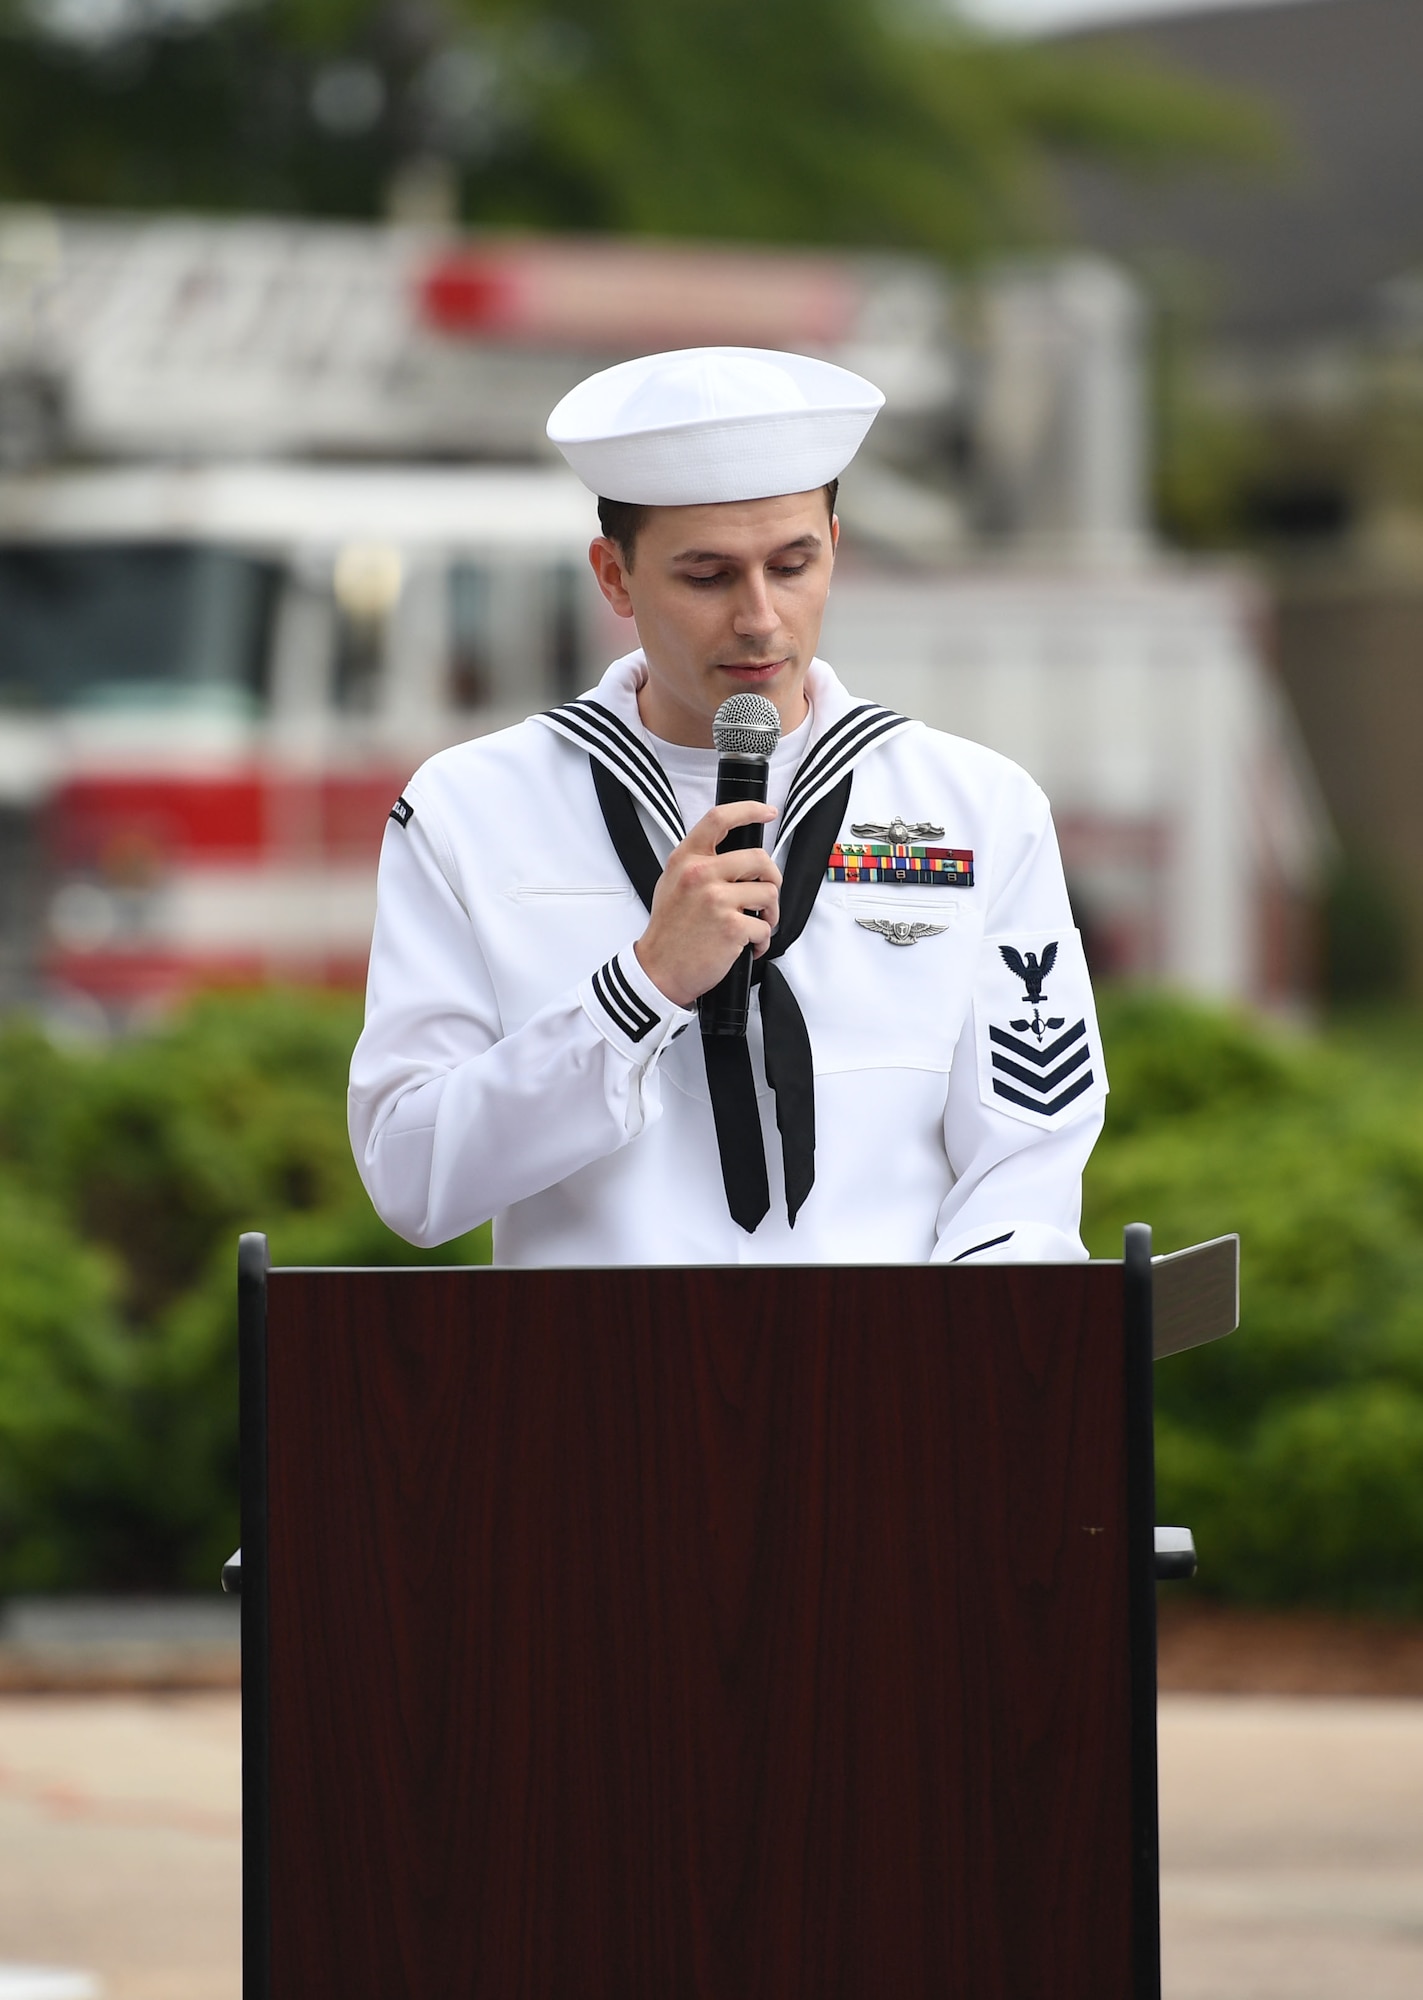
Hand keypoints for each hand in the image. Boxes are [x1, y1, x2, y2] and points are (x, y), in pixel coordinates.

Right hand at [634, 802, 781, 1008]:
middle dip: (772, 878)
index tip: (766, 812)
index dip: (748, 810)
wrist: (659, 969)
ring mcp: (716, 900)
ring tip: (757, 924)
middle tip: (767, 894)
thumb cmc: (669, 930)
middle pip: (758, 858)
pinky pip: (764, 927)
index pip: (719, 819)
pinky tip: (748, 946)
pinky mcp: (731, 927)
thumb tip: (734, 855)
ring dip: (770, 913)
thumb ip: (698, 863)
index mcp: (686, 859)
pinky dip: (762, 941)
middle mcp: (700, 874)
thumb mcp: (672, 883)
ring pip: (768, 893)